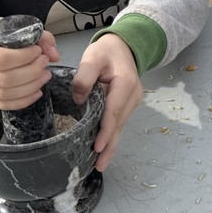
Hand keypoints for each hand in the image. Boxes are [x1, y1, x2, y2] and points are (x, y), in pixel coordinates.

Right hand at [0, 17, 59, 109]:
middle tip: (45, 63)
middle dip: (31, 73)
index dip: (23, 57)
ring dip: (30, 87)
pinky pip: (1, 104)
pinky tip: (37, 91)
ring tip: (44, 75)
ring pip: (3, 95)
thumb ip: (38, 36)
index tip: (37, 51)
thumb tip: (54, 56)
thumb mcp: (11, 25)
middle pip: (3, 79)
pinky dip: (23, 101)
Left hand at [71, 33, 142, 171]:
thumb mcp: (92, 57)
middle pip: (119, 123)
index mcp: (125, 83)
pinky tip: (104, 149)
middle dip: (109, 145)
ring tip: (100, 163)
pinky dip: (111, 136)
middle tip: (99, 165)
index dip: (106, 130)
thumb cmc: (107, 52)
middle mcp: (133, 95)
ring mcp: (132, 101)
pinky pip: (119, 122)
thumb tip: (79, 99)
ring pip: (120, 125)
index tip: (97, 147)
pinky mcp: (127, 105)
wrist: (123, 46)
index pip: (114, 111)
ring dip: (110, 144)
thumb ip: (84, 77)